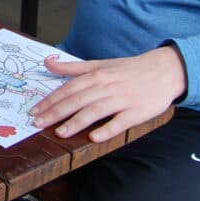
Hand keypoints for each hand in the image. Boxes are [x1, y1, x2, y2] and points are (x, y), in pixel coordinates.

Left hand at [28, 46, 186, 142]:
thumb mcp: (100, 64)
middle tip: (38, 124)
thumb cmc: (128, 69)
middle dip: (55, 113)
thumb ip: (72, 68)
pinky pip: (120, 122)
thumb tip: (47, 63)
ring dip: (76, 122)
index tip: (34, 111)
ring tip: (60, 133)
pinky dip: (107, 130)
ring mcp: (122, 99)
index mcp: (96, 75)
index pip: (68, 89)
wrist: (165, 70)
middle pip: (76, 100)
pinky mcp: (137, 112)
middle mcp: (106, 86)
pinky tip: (94, 137)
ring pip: (94, 111)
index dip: (50, 100)